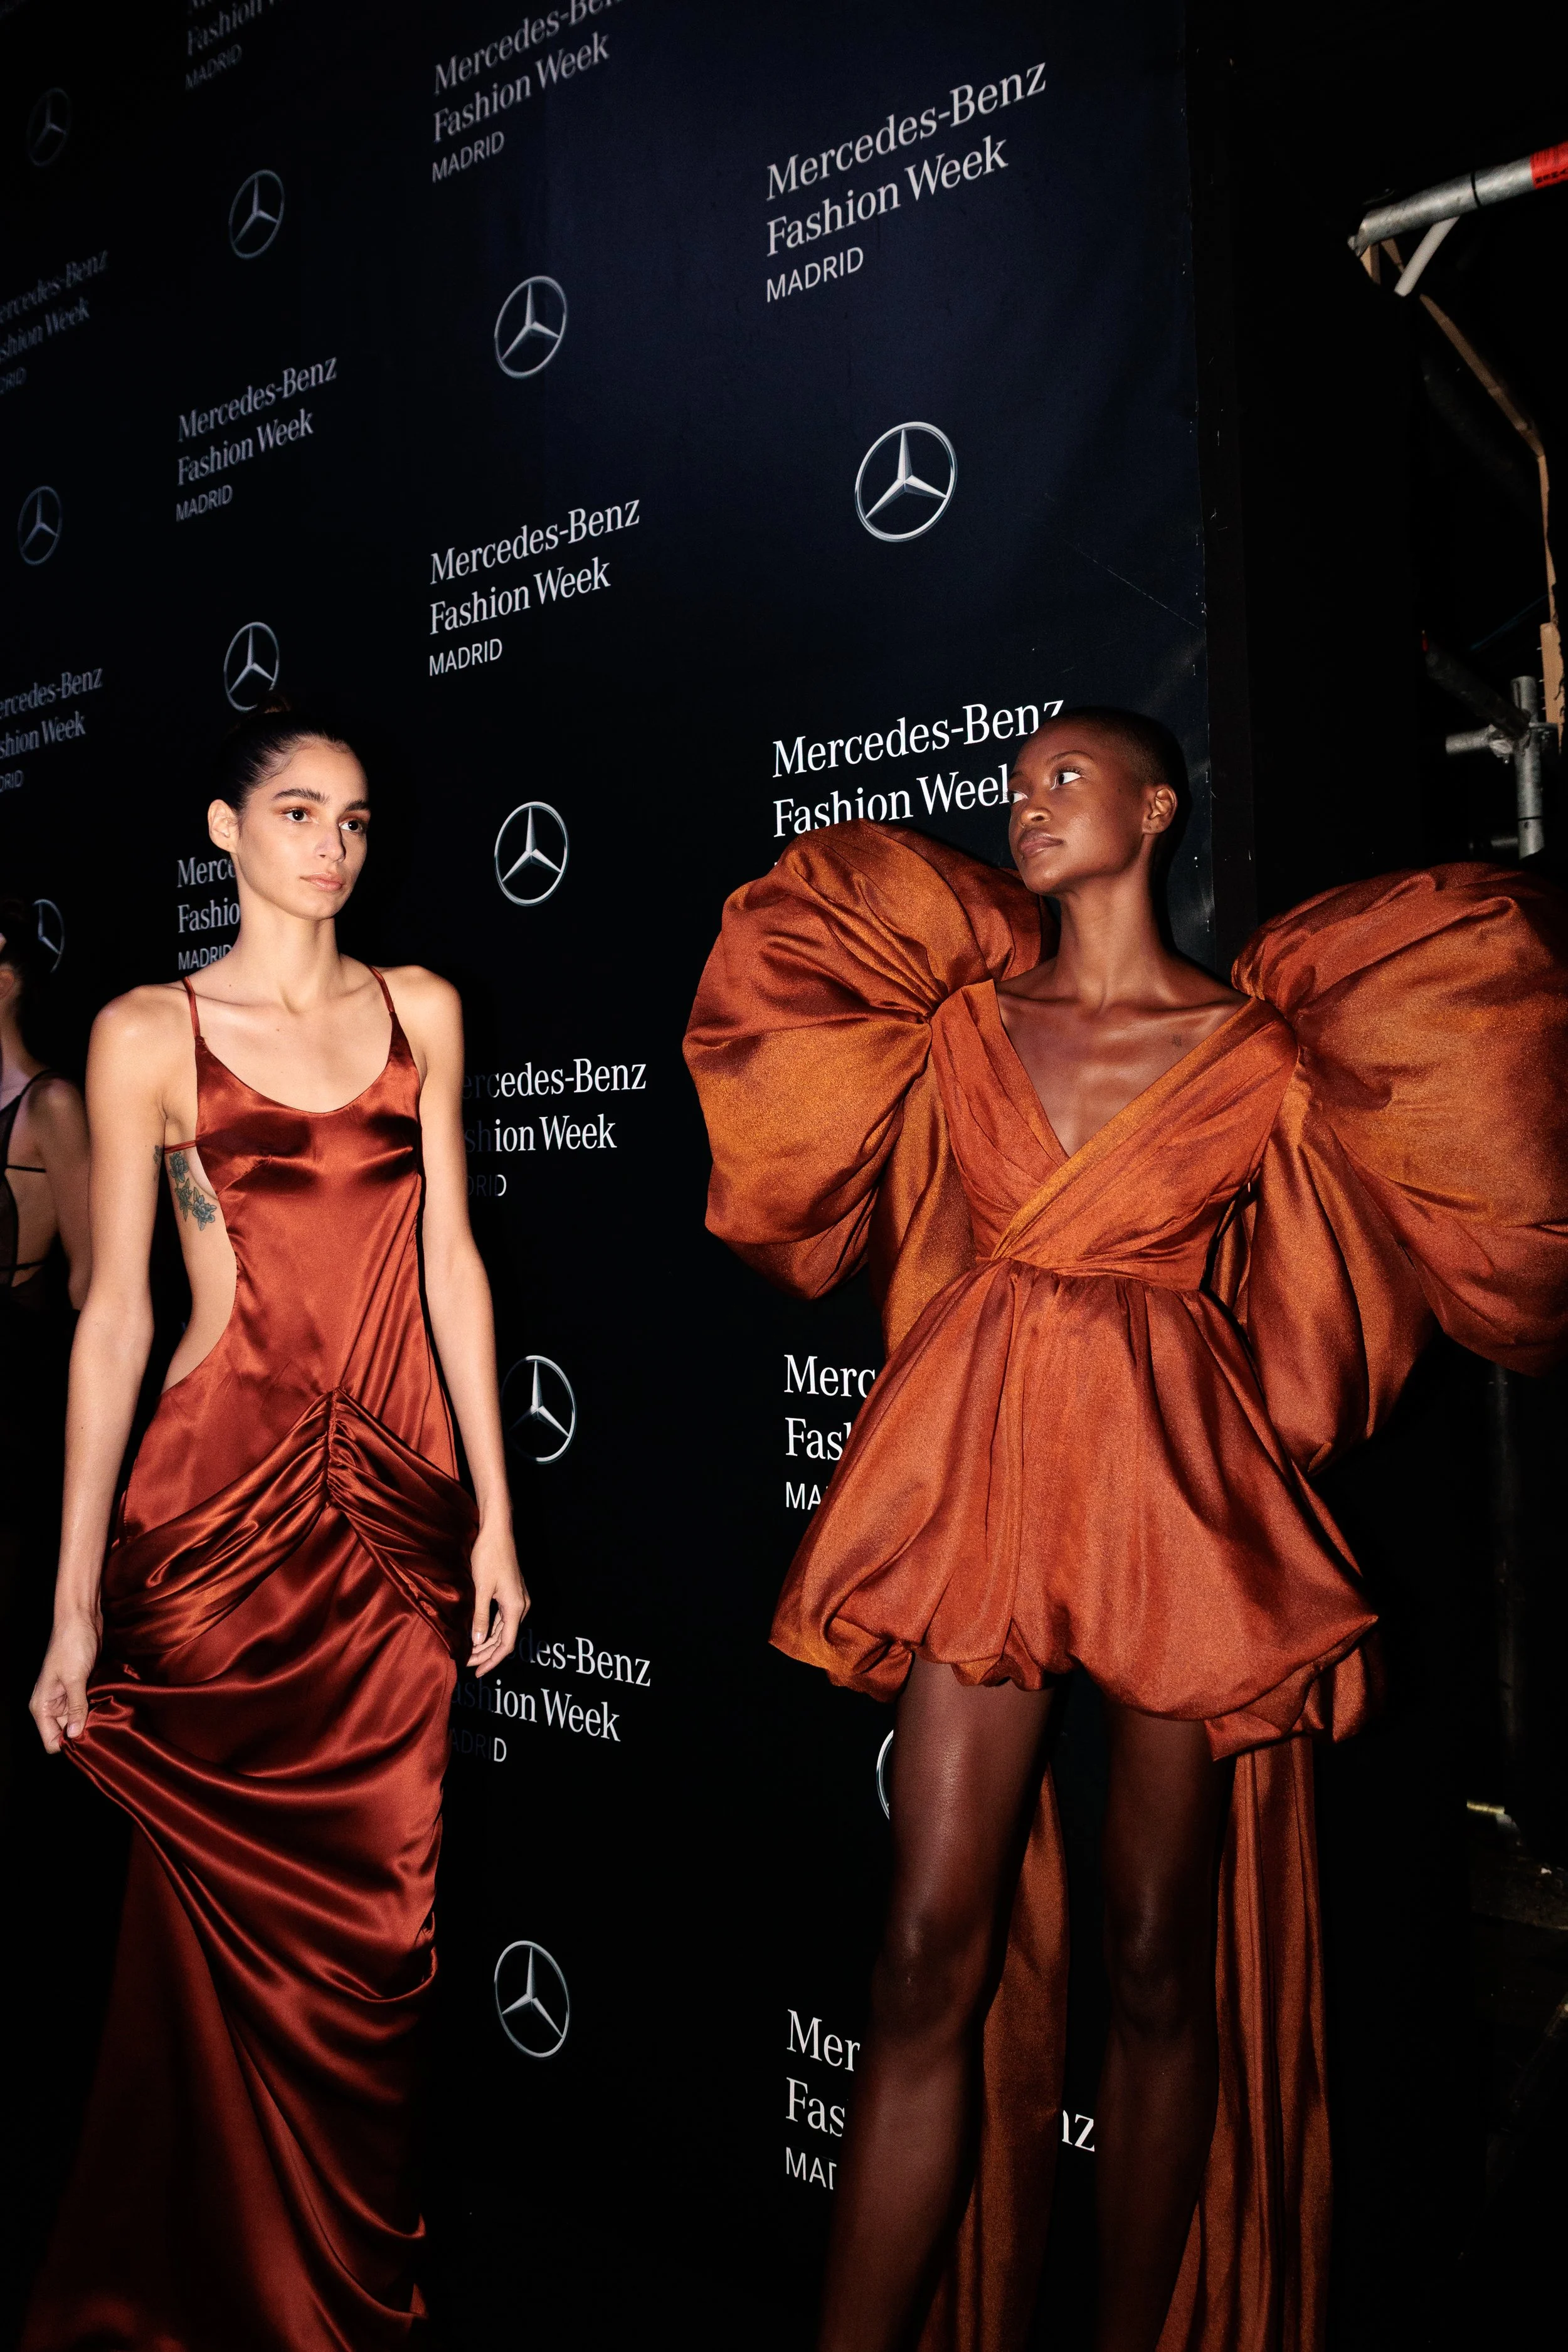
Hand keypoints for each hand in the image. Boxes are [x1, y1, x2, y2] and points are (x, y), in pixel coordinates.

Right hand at [30, 1610, 100, 1752]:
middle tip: (104, 1725)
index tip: (89, 1737)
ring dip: (93, 1719)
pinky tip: (109, 1704)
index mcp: (42, 1706)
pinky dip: (97, 1707)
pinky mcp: (80, 1687)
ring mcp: (67, 1696)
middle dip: (84, 1731)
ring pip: (80, 1720)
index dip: (70, 1743)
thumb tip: (76, 1735)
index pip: (52, 1741)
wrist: (81, 1618)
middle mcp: (52, 1705)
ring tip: (108, 1713)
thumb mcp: (75, 1678)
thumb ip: (76, 1708)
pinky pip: (88, 1706)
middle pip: (67, 1733)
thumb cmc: (71, 1644)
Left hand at [467, 1521, 527, 1675]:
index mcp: (516, 1607)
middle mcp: (521, 1605)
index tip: (477, 1672)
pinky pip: (502, 1618)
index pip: (507, 1645)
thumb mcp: (481, 1588)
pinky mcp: (512, 1592)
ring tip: (468, 1652)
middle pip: (505, 1639)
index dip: (492, 1661)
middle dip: (485, 1653)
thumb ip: (480, 1616)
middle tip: (465, 1662)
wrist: (497, 1531)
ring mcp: (518, 1599)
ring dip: (487, 1642)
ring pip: (503, 1629)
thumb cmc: (489, 1556)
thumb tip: (476, 1641)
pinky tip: (477, 1634)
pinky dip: (490, 1629)